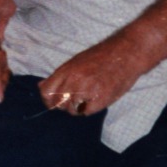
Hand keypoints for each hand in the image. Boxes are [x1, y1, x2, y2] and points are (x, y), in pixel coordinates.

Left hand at [36, 34, 155, 116]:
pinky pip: (86, 112)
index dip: (48, 100)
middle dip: (62, 105)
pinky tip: (96, 100)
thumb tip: (41, 86)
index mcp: (66, 70)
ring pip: (71, 110)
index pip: (46, 92)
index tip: (54, 101)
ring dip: (77, 108)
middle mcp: (74, 80)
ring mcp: (87, 90)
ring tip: (87, 99)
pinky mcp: (100, 99)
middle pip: (57, 103)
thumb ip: (59, 76)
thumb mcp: (76, 61)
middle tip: (73, 101)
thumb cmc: (101, 56)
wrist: (126, 53)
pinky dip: (90, 109)